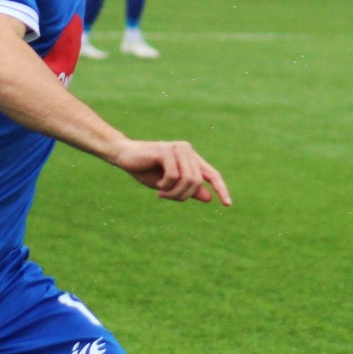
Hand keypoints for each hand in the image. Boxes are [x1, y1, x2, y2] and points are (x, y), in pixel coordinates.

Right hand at [110, 139, 231, 205]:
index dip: (221, 189)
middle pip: (197, 182)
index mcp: (191, 158)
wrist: (124, 156)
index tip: (228, 204)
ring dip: (174, 193)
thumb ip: (188, 190)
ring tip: (161, 193)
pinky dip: (166, 185)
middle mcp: (188, 151)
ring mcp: (178, 149)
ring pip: (188, 180)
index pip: (213, 174)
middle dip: (183, 196)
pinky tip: (158, 185)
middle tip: (166, 197)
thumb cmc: (146, 170)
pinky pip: (174, 176)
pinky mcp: (167, 151)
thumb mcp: (170, 185)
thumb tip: (210, 198)